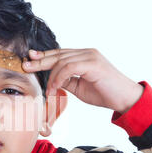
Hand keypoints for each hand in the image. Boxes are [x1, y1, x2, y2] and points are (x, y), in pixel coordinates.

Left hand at [22, 48, 143, 113]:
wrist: (125, 99)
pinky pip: (69, 68)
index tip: (29, 60)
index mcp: (83, 56)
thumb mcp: (79, 87)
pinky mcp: (93, 64)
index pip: (60, 54)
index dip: (44, 57)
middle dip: (40, 60)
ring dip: (51, 76)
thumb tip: (51, 81)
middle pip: (58, 54)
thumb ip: (66, 81)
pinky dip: (59, 78)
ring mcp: (90, 56)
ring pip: (62, 61)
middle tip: (26, 65)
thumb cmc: (105, 94)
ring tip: (48, 90)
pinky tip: (55, 89)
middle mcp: (86, 52)